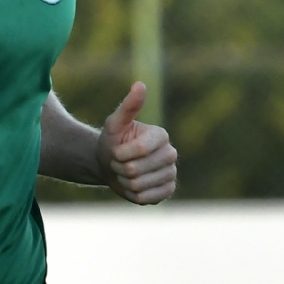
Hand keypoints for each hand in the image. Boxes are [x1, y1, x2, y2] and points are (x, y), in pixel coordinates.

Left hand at [96, 83, 176, 203]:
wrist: (112, 165)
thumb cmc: (113, 141)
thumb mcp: (115, 123)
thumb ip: (128, 106)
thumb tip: (140, 84)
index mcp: (161, 135)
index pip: (139, 149)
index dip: (120, 153)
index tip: (117, 150)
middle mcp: (171, 154)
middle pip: (136, 170)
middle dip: (120, 168)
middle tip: (119, 163)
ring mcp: (171, 174)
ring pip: (138, 185)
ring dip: (124, 182)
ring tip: (126, 174)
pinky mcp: (168, 190)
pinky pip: (147, 199)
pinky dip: (133, 195)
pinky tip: (134, 186)